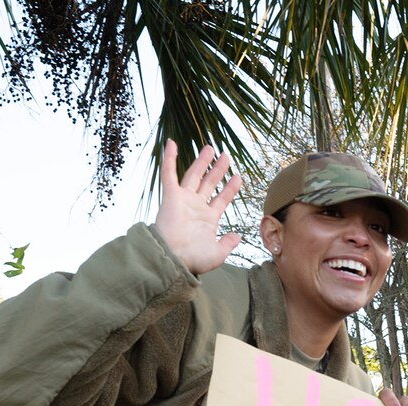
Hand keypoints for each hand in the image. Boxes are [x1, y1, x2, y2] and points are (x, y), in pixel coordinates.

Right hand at [155, 140, 243, 274]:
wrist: (174, 258)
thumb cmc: (194, 259)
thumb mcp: (218, 253)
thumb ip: (228, 243)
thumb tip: (237, 235)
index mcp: (208, 219)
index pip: (222, 199)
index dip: (230, 188)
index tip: (239, 177)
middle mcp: (196, 207)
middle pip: (209, 183)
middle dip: (218, 170)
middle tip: (225, 156)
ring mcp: (183, 200)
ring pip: (194, 175)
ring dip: (202, 161)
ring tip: (211, 147)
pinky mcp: (171, 195)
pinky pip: (169, 173)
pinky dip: (170, 158)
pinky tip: (172, 143)